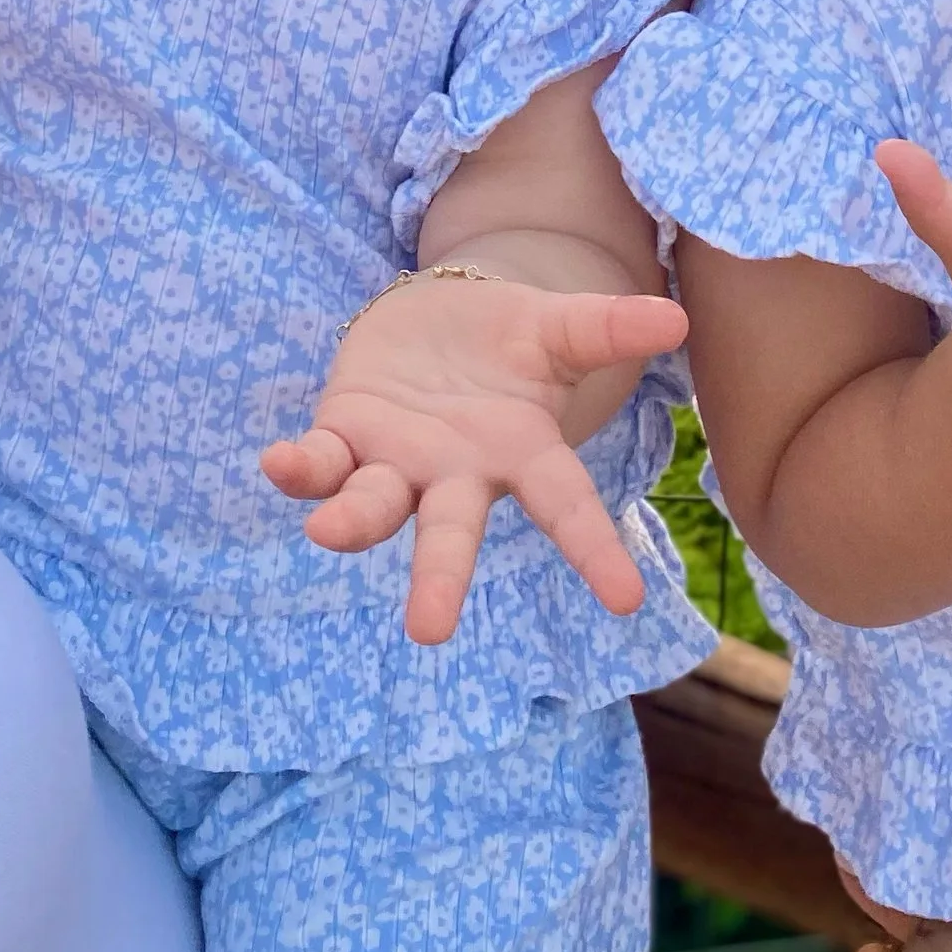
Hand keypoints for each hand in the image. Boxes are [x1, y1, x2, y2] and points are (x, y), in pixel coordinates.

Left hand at [259, 275, 688, 645]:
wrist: (435, 321)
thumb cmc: (506, 339)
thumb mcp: (557, 327)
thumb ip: (606, 328)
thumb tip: (675, 322)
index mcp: (518, 453)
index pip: (564, 505)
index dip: (594, 550)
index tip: (627, 602)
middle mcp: (454, 474)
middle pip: (449, 532)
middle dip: (438, 577)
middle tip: (428, 630)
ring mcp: (396, 462)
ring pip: (373, 505)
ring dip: (350, 520)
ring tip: (327, 531)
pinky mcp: (343, 435)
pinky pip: (319, 461)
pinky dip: (298, 467)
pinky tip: (275, 464)